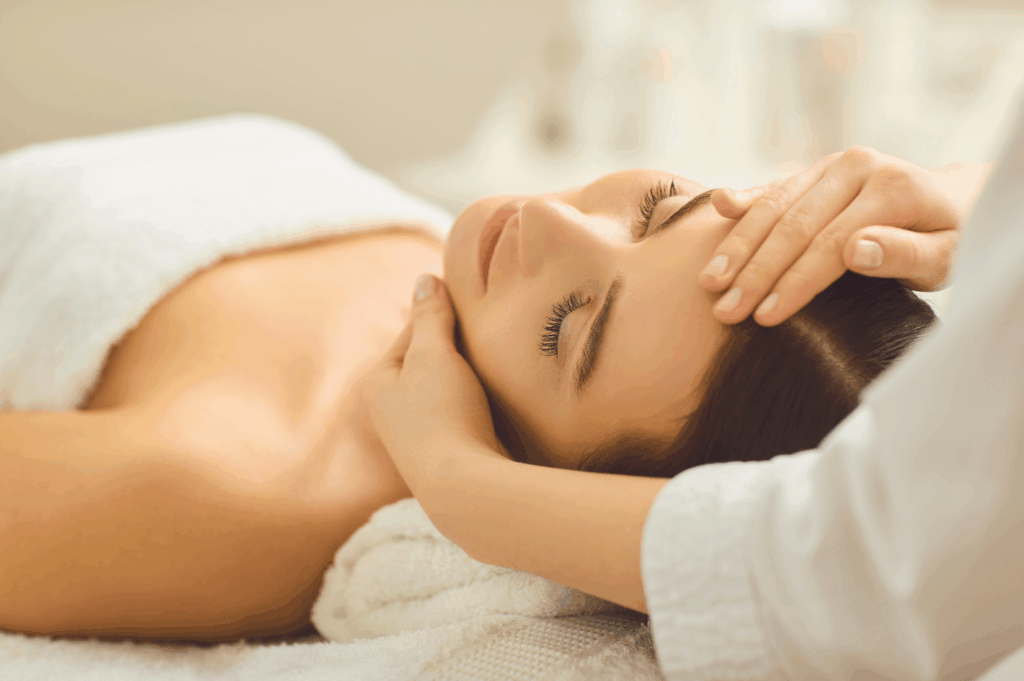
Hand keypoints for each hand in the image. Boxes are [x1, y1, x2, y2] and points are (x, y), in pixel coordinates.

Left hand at [364, 274, 503, 496]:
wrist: (464, 487)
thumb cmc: (442, 414)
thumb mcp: (433, 354)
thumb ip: (431, 316)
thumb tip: (424, 279)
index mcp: (379, 381)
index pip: (412, 331)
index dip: (443, 314)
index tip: (474, 301)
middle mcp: (392, 409)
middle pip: (430, 360)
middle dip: (458, 346)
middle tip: (492, 326)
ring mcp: (419, 434)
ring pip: (450, 387)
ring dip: (473, 374)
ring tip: (500, 358)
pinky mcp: (448, 452)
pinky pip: (465, 412)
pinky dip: (481, 400)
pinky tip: (501, 396)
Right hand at [699, 147, 974, 325]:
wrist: (954, 200)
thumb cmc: (950, 239)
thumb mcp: (946, 256)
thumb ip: (905, 253)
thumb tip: (855, 249)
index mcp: (892, 187)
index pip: (830, 243)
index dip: (794, 282)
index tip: (764, 317)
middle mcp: (857, 166)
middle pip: (793, 225)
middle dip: (754, 272)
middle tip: (724, 309)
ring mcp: (832, 165)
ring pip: (775, 205)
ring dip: (738, 245)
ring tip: (710, 281)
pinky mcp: (814, 170)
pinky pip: (774, 187)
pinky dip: (745, 199)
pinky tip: (718, 206)